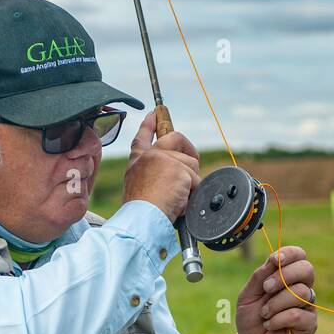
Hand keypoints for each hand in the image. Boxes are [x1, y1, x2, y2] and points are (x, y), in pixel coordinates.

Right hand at [121, 109, 199, 223]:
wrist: (141, 219)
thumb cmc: (141, 213)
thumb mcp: (140, 190)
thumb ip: (155, 177)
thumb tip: (178, 177)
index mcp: (138, 162)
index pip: (142, 138)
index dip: (149, 125)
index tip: (153, 114)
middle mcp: (149, 155)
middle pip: (177, 138)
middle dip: (189, 151)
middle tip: (192, 167)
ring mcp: (164, 159)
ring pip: (191, 164)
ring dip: (190, 183)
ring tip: (176, 198)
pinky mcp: (178, 168)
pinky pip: (196, 180)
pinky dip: (192, 194)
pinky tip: (179, 202)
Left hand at [235, 245, 316, 333]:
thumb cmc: (251, 320)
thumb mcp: (247, 295)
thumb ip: (260, 276)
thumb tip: (274, 258)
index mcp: (287, 277)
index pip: (299, 256)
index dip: (290, 253)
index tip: (274, 260)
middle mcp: (301, 289)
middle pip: (307, 269)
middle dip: (284, 276)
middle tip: (266, 288)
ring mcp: (307, 307)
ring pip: (301, 292)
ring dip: (276, 303)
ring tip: (264, 314)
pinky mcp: (309, 325)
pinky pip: (297, 314)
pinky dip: (278, 319)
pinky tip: (270, 325)